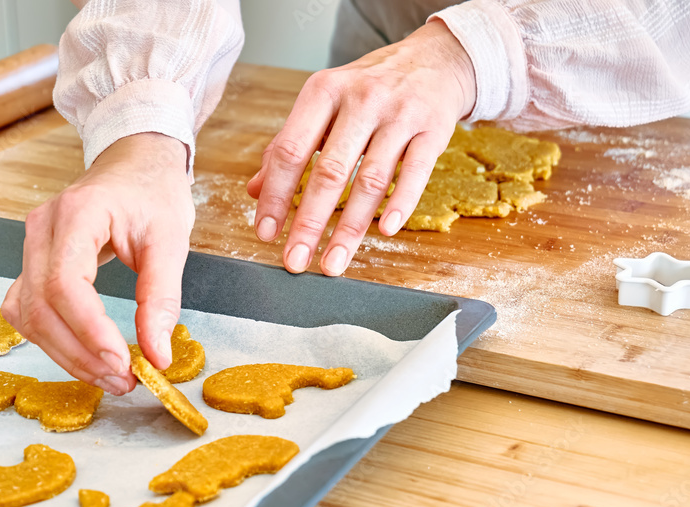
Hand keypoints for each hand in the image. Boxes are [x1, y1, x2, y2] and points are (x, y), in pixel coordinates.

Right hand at [2, 133, 192, 394]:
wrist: (134, 164)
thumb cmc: (153, 194)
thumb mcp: (171, 241)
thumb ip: (162, 298)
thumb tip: (157, 356)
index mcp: (78, 213)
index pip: (65, 282)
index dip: (88, 329)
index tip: (122, 361)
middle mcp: (42, 228)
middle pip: (40, 305)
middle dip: (80, 353)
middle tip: (123, 381)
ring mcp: (31, 246)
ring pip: (27, 315)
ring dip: (65, 354)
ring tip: (110, 376)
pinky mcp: (33, 264)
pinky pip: (28, 311)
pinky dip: (53, 340)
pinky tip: (87, 356)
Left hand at [246, 21, 475, 275]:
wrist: (433, 60)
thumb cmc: (369, 88)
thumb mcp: (324, 105)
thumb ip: (290, 145)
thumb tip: (256, 190)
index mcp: (323, 92)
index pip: (290, 151)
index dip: (275, 196)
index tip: (266, 233)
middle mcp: (360, 100)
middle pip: (329, 172)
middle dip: (309, 223)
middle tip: (295, 262)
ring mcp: (399, 115)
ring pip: (371, 180)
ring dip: (350, 228)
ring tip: (334, 262)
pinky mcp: (433, 129)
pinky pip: (415, 172)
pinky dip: (400, 203)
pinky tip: (384, 231)